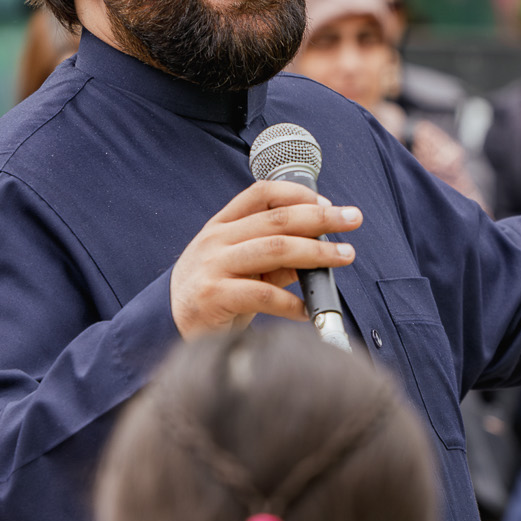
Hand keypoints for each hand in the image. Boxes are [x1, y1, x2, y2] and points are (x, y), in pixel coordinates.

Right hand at [169, 181, 361, 338]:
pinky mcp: (213, 296)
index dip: (297, 193)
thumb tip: (319, 252)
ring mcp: (212, 266)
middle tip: (352, 220)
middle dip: (321, 218)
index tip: (327, 202)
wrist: (167, 327)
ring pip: (274, 249)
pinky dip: (292, 303)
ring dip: (316, 252)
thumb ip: (276, 260)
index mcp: (221, 226)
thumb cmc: (213, 296)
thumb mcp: (242, 270)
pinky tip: (309, 309)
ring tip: (344, 256)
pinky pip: (263, 294)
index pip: (261, 193)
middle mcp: (215, 240)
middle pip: (277, 220)